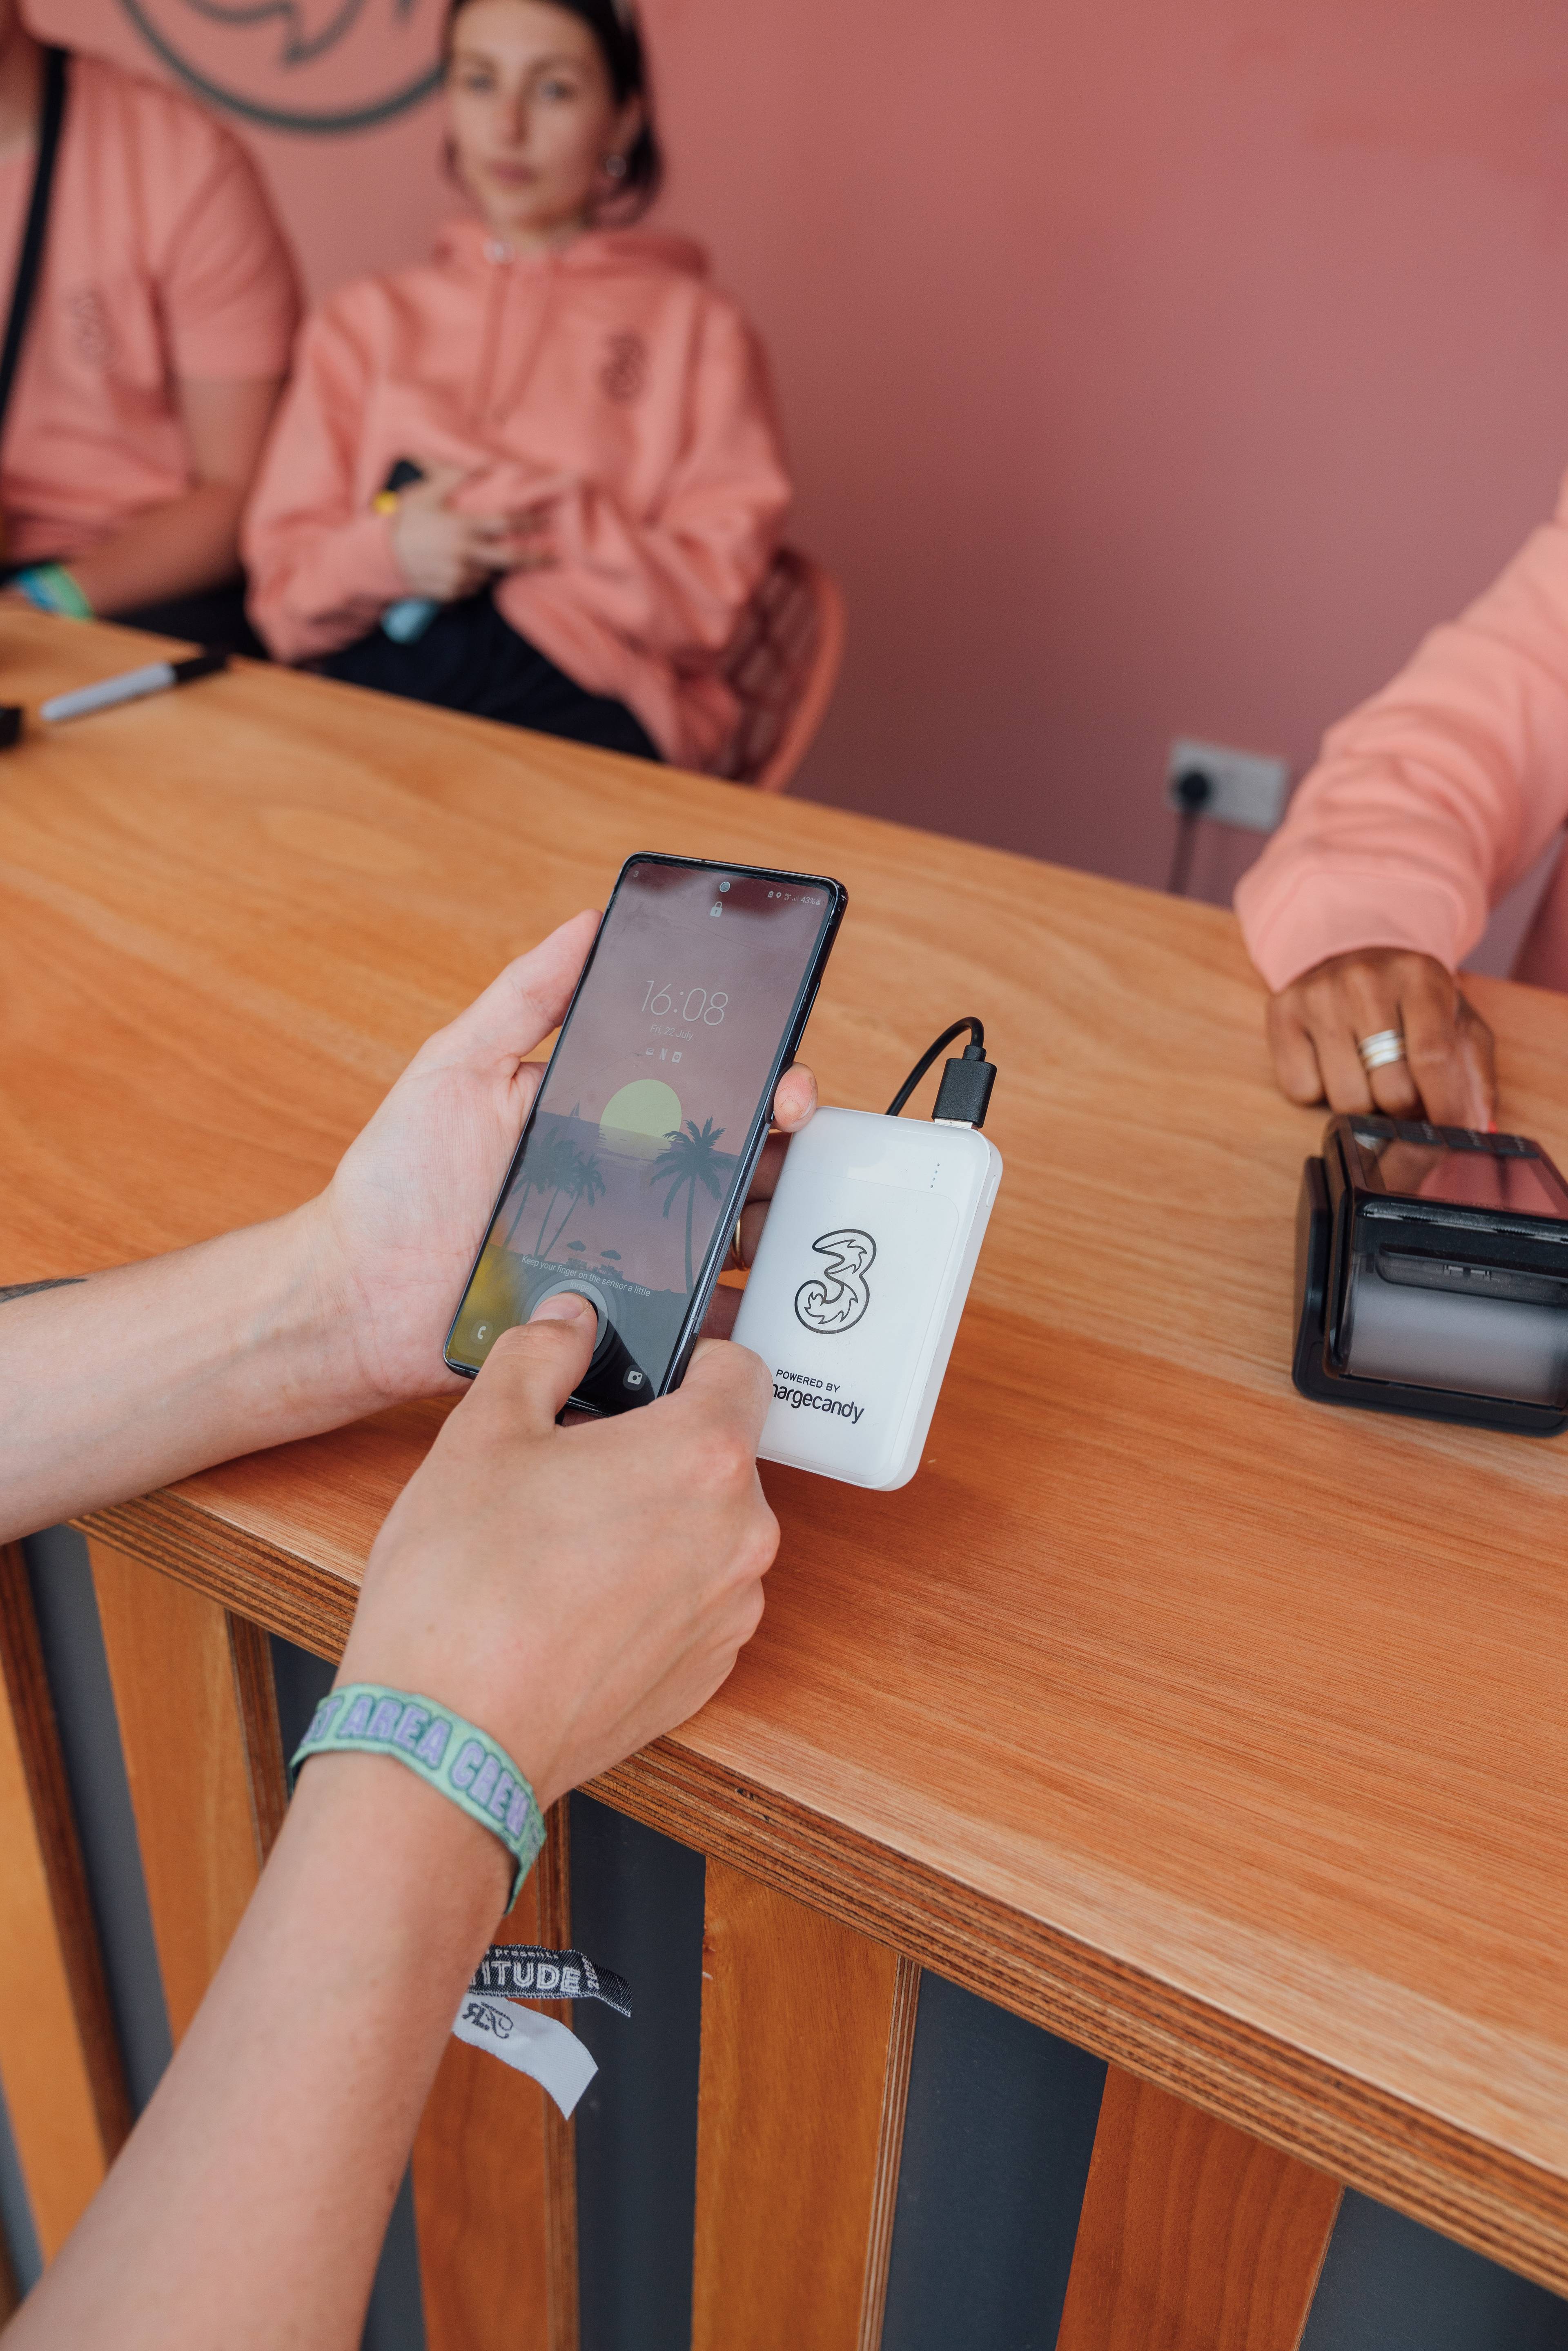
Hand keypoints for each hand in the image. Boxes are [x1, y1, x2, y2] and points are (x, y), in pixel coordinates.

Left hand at [308, 914, 817, 1408]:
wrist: (356, 1297)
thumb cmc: (397, 1182)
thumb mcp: (456, 1068)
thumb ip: (525, 997)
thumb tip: (587, 921)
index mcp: (602, 1120)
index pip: (700, 1089)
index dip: (755, 1075)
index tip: (781, 1069)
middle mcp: (626, 1185)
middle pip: (734, 1160)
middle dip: (783, 1142)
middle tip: (791, 1129)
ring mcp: (629, 1256)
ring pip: (730, 1235)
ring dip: (767, 1219)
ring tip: (781, 1208)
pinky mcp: (619, 1321)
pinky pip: (694, 1320)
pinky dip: (731, 1313)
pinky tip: (750, 1294)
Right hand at [337, 1301, 777, 1809]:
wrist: (449, 1739)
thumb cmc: (464, 1587)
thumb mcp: (482, 1433)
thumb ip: (538, 1354)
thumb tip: (569, 1321)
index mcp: (704, 1456)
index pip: (741, 1369)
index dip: (693, 1359)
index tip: (646, 1374)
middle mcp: (742, 1535)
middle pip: (720, 1457)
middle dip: (656, 1449)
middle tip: (571, 1466)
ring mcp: (730, 1613)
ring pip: (706, 1533)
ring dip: (655, 1523)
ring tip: (561, 1544)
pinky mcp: (705, 1675)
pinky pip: (693, 1604)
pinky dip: (650, 1593)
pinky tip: (573, 1606)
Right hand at [389, 464, 551, 601]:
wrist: (377, 557)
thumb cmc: (403, 522)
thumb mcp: (425, 495)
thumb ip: (453, 479)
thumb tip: (480, 464)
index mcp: (462, 528)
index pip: (505, 525)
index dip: (529, 523)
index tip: (547, 521)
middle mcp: (465, 555)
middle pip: (509, 559)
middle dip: (534, 559)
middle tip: (554, 558)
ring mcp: (459, 577)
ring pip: (488, 573)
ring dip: (487, 564)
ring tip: (467, 554)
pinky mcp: (451, 593)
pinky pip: (471, 587)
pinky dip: (470, 578)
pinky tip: (454, 566)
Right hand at [1266, 948, 1496, 1125]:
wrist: (1351, 950)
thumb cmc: (1409, 998)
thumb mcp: (1456, 1021)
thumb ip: (1474, 1073)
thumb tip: (1477, 1128)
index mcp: (1419, 976)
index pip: (1433, 1057)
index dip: (1445, 1107)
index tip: (1449, 1134)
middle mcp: (1364, 980)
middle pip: (1390, 1089)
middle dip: (1403, 1107)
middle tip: (1404, 1092)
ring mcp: (1318, 996)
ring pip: (1346, 1098)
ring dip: (1362, 1102)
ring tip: (1367, 1075)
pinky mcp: (1281, 1013)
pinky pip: (1301, 1090)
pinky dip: (1319, 1091)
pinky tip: (1331, 1064)